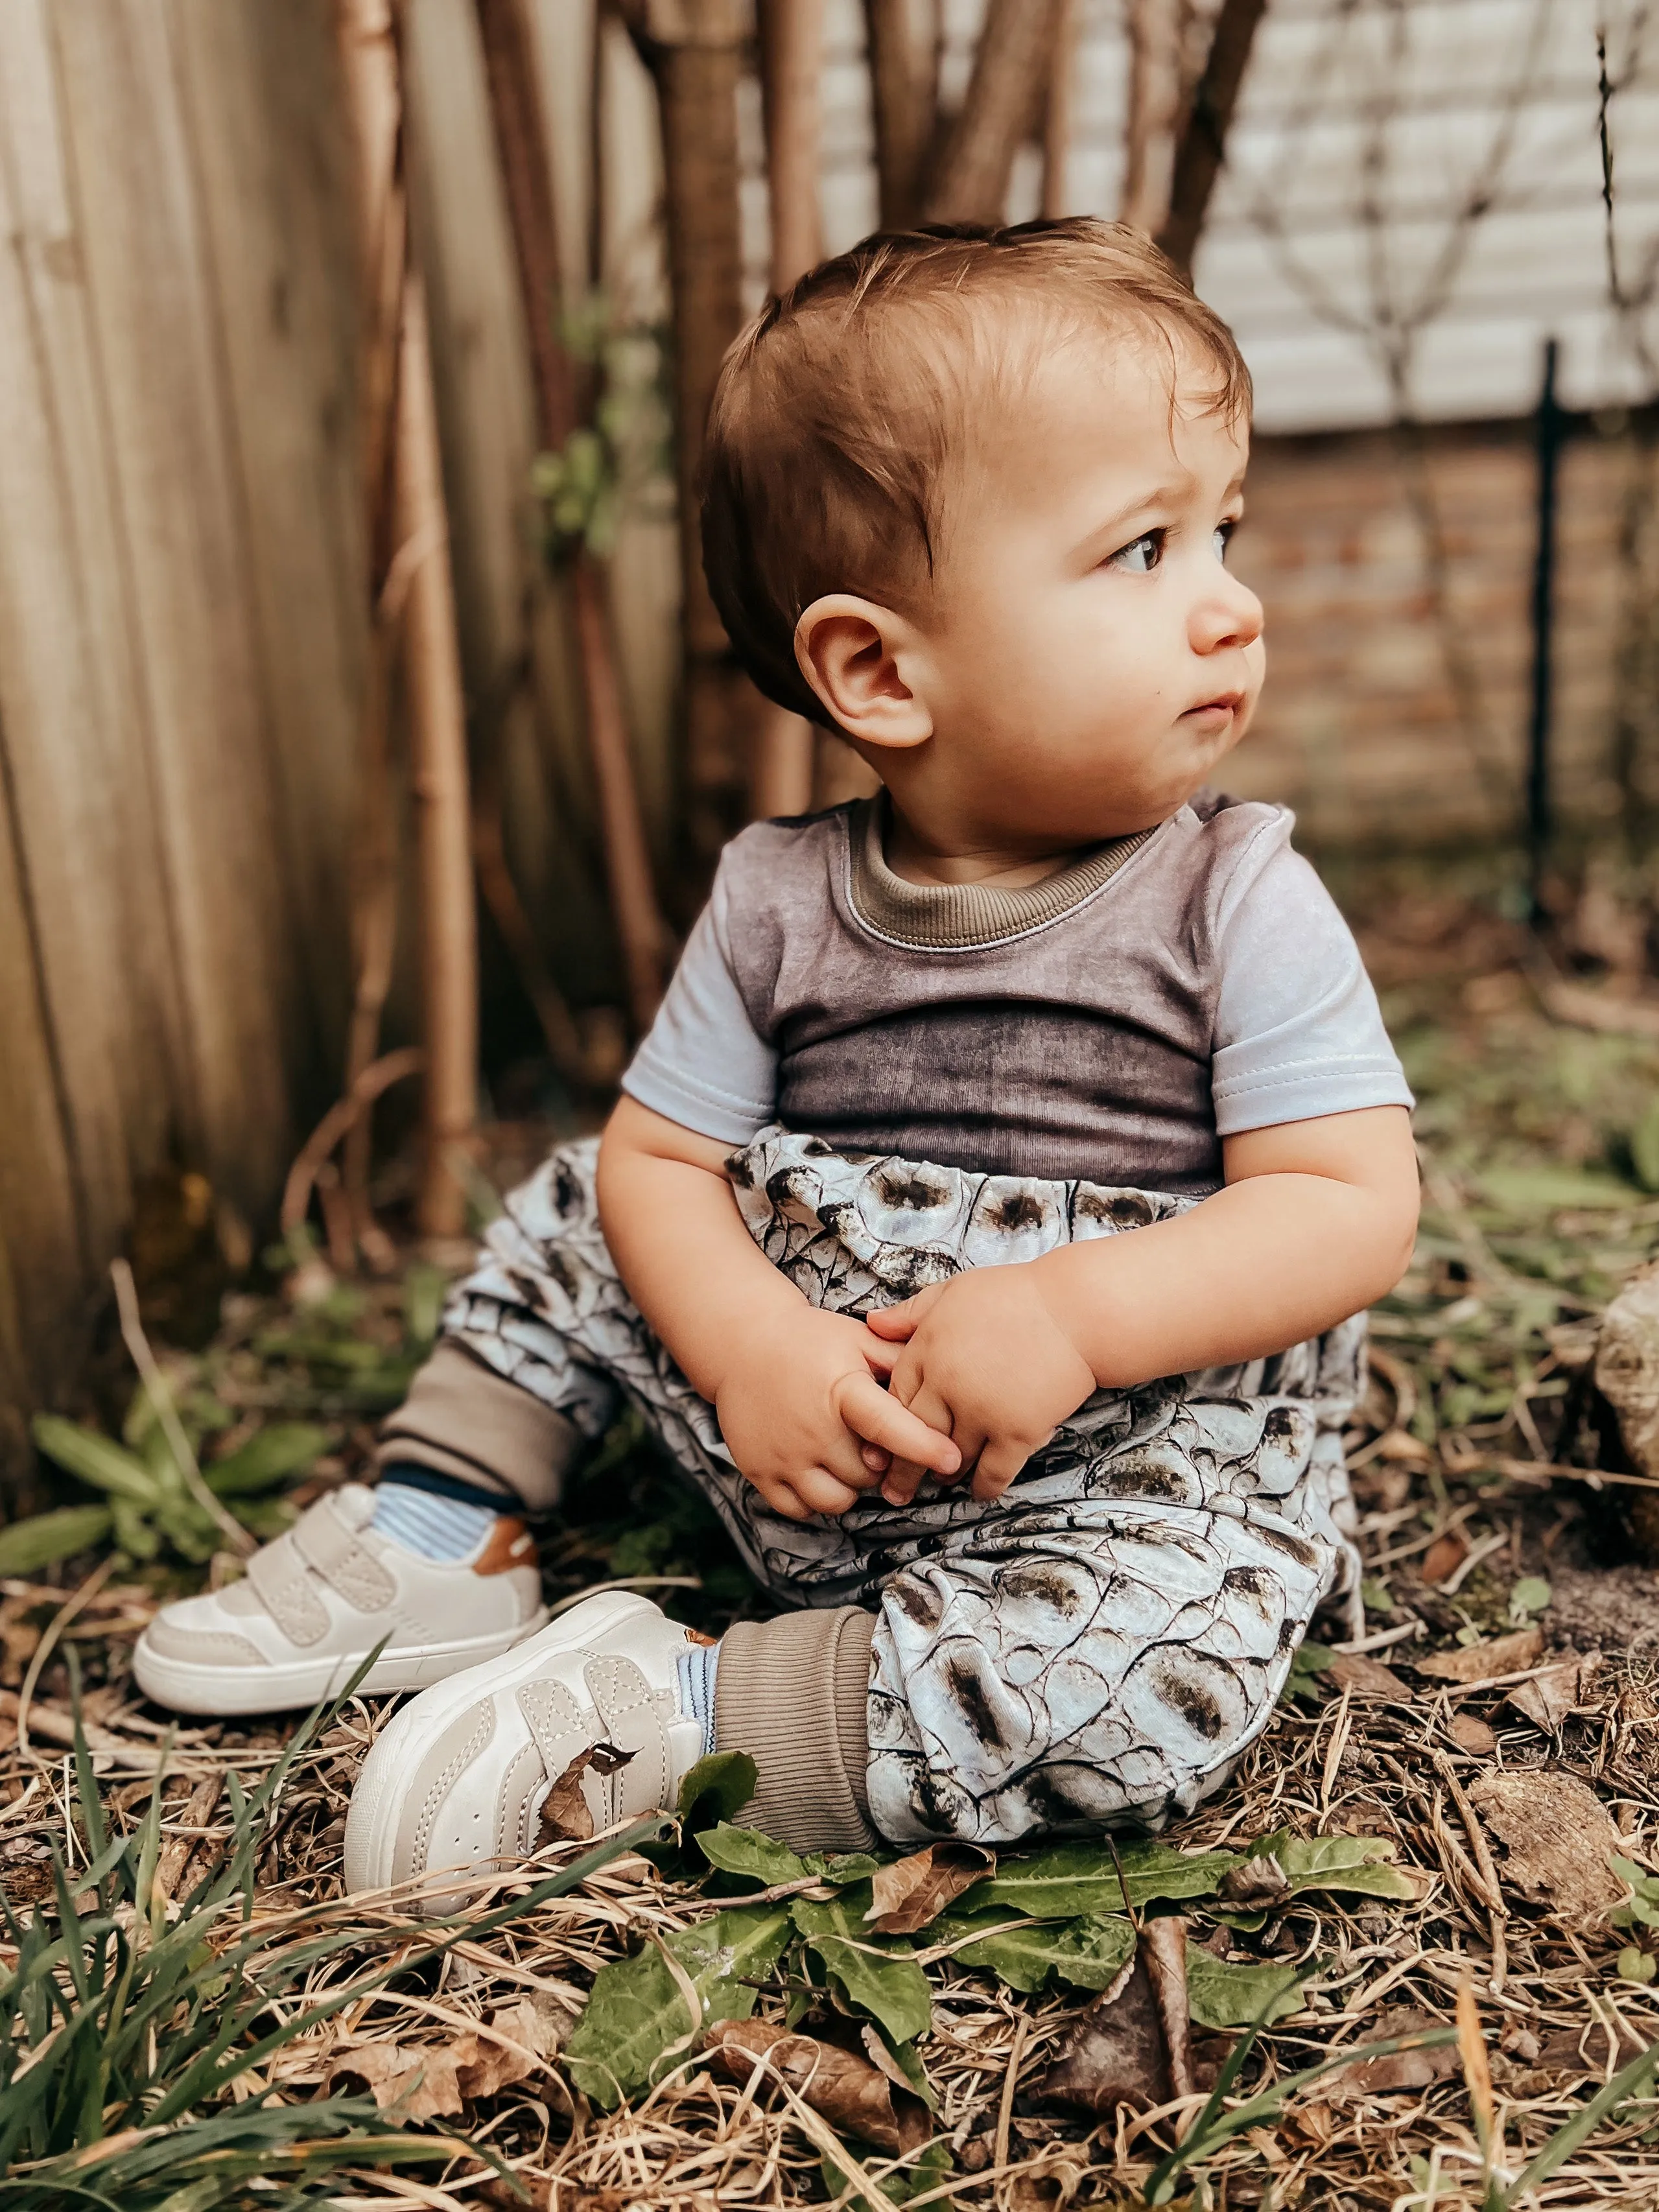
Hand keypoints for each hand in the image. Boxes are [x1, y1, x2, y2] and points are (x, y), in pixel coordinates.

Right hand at [713, 1304, 960, 1521]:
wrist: (742, 1343)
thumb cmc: (808, 1341)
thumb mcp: (856, 1338)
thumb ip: (898, 1358)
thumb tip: (942, 1376)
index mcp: (841, 1390)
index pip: (888, 1426)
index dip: (923, 1445)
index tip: (952, 1459)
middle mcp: (812, 1428)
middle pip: (869, 1474)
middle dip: (881, 1464)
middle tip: (873, 1441)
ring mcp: (783, 1455)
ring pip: (838, 1500)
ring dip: (850, 1486)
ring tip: (845, 1455)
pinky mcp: (759, 1472)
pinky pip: (802, 1509)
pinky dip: (816, 1497)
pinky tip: (819, 1469)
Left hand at [864, 1266, 1096, 1505]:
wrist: (1078, 1311)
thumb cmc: (1017, 1295)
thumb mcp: (954, 1291)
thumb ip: (911, 1312)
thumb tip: (871, 1324)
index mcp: (928, 1348)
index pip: (895, 1396)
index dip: (887, 1422)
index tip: (881, 1442)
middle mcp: (948, 1384)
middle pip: (913, 1436)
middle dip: (902, 1468)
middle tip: (893, 1490)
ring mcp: (982, 1411)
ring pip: (951, 1458)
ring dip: (945, 1474)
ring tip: (942, 1481)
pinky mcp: (1017, 1432)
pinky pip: (992, 1473)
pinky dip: (983, 1487)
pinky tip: (980, 1490)